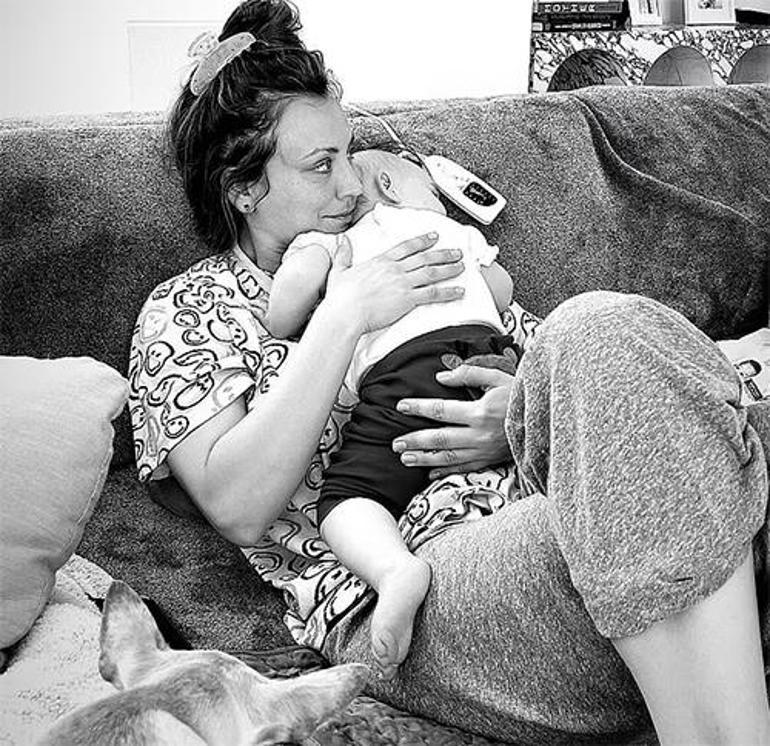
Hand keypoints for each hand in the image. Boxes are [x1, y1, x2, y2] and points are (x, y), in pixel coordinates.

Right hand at [326, 232, 464, 334]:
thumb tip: (343, 241)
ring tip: (461, 266)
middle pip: (425, 257)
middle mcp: (395, 269)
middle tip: (456, 251)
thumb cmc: (340, 297)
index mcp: (381, 261)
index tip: (433, 237)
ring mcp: (402, 283)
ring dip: (449, 268)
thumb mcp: (339, 270)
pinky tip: (459, 291)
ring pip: (432, 272)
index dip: (422, 240)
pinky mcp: (407, 299)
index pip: (406, 247)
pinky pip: (433, 293)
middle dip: (443, 253)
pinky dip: (448, 292)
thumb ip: (344, 254)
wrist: (345, 313)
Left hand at [392, 365, 514, 479]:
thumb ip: (468, 375)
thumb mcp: (498, 377)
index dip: (419, 408)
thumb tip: (441, 377)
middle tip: (396, 443)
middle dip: (415, 441)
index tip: (401, 407)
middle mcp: (479, 434)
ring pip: (448, 457)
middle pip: (440, 438)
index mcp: (480, 412)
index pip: (441, 410)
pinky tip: (430, 473)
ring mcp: (484, 450)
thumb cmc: (522, 395)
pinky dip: (445, 472)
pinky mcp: (491, 460)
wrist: (549, 419)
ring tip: (406, 458)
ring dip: (425, 458)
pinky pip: (464, 468)